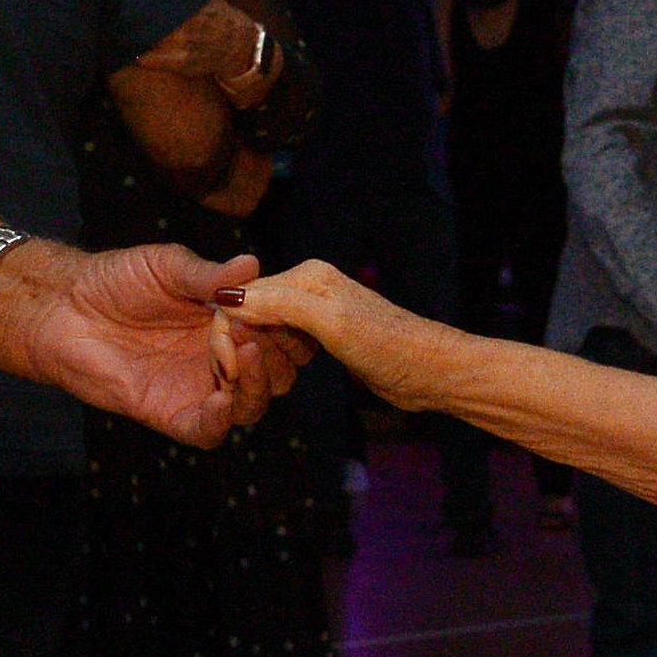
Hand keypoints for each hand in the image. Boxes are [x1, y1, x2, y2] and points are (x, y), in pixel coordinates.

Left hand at [0, 237, 293, 444]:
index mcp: (232, 323)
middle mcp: (223, 359)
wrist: (64, 309)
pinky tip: (222, 395)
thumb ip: (210, 274)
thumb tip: (253, 264)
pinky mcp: (172, 414)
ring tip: (244, 350)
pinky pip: (210, 431)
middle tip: (258, 327)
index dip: (294, 324)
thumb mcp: (169, 267)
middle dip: (279, 352)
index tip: (292, 305)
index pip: (284, 335)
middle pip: (278, 374)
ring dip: (257, 382)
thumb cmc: (116, 280)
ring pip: (253, 405)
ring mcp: (200, 388)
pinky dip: (223, 418)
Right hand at [229, 256, 455, 402]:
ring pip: (262, 329)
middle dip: (241, 347)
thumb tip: (226, 297)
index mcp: (305, 276)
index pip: (241, 295)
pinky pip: (282, 343)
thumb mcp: (331, 324)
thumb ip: (281, 305)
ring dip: (258, 357)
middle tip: (246, 381)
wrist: (430, 371)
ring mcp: (314, 311)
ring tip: (274, 380)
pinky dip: (276, 360)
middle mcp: (306, 286)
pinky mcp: (322, 334)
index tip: (228, 370)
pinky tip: (285, 377)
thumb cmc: (389, 346)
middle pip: (248, 311)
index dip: (226, 332)